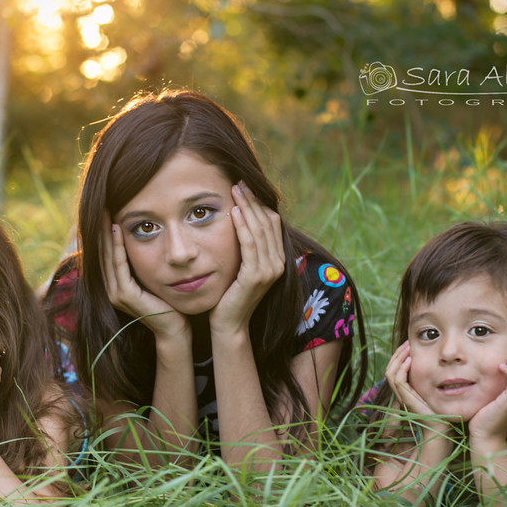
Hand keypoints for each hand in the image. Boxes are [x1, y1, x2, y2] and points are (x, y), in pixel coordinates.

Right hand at [101, 213, 188, 338]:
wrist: (175, 329)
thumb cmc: (170, 302)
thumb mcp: (155, 276)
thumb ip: (147, 260)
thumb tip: (149, 235)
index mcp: (116, 283)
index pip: (107, 251)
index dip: (105, 230)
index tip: (108, 207)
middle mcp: (111, 287)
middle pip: (102, 251)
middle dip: (102, 226)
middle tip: (102, 202)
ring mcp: (115, 293)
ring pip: (107, 256)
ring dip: (106, 232)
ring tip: (106, 210)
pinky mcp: (124, 295)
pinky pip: (119, 265)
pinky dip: (118, 246)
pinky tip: (119, 229)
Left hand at [210, 182, 284, 333]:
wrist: (228, 323)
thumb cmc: (230, 294)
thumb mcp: (241, 266)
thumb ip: (246, 247)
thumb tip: (239, 218)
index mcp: (277, 259)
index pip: (272, 223)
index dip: (259, 203)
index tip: (244, 187)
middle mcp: (278, 264)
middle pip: (267, 223)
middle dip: (252, 201)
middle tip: (238, 182)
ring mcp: (269, 271)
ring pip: (259, 231)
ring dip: (246, 208)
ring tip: (235, 191)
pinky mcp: (256, 277)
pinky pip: (249, 245)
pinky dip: (242, 226)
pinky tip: (232, 213)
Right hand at [384, 341, 450, 437]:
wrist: (440, 424)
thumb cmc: (439, 408)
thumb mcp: (432, 389)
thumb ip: (428, 378)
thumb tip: (436, 362)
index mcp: (405, 389)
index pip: (395, 369)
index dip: (399, 356)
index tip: (408, 345)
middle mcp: (400, 391)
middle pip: (390, 368)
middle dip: (397, 354)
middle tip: (406, 343)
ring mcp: (401, 395)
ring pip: (390, 372)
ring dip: (398, 358)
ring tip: (407, 348)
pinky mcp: (405, 398)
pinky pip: (398, 380)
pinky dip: (402, 368)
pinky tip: (410, 361)